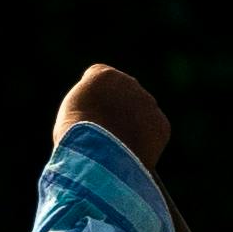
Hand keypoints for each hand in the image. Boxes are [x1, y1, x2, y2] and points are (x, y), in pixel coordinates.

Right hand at [55, 62, 169, 164]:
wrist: (97, 156)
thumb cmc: (75, 138)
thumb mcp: (71, 115)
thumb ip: (87, 107)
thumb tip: (97, 118)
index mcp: (103, 76)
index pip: (101, 81)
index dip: (96, 99)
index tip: (92, 115)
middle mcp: (129, 83)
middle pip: (125, 95)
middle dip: (119, 111)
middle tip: (108, 134)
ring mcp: (148, 103)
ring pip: (142, 114)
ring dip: (133, 127)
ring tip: (119, 148)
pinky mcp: (161, 124)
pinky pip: (154, 132)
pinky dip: (145, 143)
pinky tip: (130, 153)